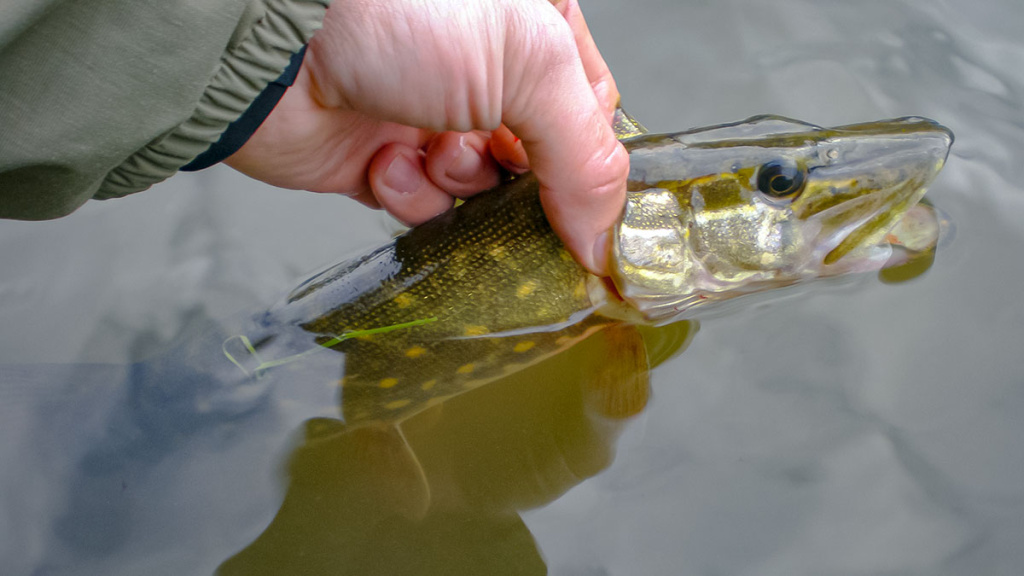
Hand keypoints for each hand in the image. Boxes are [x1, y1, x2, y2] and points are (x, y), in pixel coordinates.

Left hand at [225, 0, 626, 274]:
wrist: (275, 39)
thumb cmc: (397, 10)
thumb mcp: (528, 62)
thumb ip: (586, 155)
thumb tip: (604, 241)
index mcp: (532, 30)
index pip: (589, 115)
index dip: (589, 167)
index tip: (588, 215)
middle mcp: (484, 72)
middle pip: (536, 162)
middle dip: (522, 183)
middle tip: (506, 184)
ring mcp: (431, 114)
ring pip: (479, 190)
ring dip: (459, 183)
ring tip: (433, 150)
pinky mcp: (380, 157)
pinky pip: (420, 203)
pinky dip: (407, 192)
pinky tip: (385, 160)